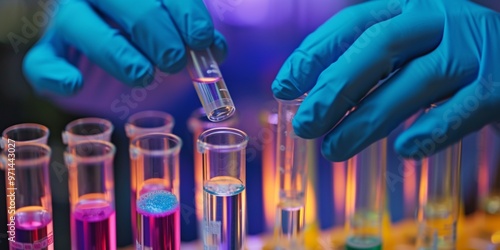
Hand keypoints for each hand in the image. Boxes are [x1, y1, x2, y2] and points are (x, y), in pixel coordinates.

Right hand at [22, 0, 226, 94]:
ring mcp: (68, 19)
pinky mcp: (50, 51)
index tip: (201, 38)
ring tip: (143, 74)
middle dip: (153, 30)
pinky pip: (40, 61)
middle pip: (119, 0)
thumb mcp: (178, 30)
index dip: (182, 10)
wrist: (120, 51)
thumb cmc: (153, 37)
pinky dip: (54, 74)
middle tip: (174, 60)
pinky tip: (75, 84)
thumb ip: (194, 33)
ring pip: (79, 25)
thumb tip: (215, 49)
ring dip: (115, 52)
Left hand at [272, 0, 499, 160]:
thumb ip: (371, 62)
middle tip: (305, 125)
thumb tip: (314, 97)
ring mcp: (473, 49)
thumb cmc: (454, 58)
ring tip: (334, 150)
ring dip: (368, 119)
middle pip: (378, 47)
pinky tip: (404, 149)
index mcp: (410, 7)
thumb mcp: (411, 47)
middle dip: (335, 87)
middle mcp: (439, 19)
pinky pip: (462, 110)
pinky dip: (432, 130)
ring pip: (414, 81)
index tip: (284, 86)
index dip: (314, 54)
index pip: (353, 23)